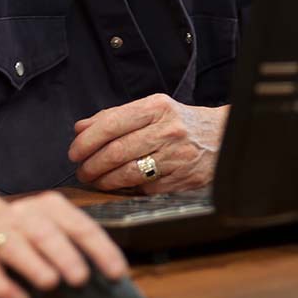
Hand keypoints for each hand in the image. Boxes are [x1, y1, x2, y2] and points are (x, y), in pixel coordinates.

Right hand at [0, 191, 127, 297]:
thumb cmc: (29, 235)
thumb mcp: (53, 230)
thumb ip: (77, 248)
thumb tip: (111, 282)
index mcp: (50, 207)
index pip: (80, 226)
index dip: (101, 249)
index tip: (118, 273)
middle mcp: (22, 216)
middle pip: (45, 233)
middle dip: (65, 255)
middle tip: (82, 278)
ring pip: (13, 246)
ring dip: (33, 265)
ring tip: (51, 283)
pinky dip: (4, 287)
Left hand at [69, 94, 227, 193]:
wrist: (224, 137)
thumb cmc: (180, 122)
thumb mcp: (151, 109)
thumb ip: (115, 116)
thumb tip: (80, 128)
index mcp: (156, 107)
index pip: (111, 123)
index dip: (87, 141)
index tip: (74, 151)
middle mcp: (167, 130)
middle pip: (116, 151)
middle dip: (91, 165)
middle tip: (82, 170)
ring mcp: (175, 157)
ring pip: (128, 173)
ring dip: (104, 181)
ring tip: (95, 180)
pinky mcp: (181, 180)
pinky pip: (144, 188)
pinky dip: (126, 189)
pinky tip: (119, 187)